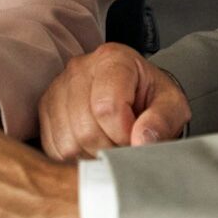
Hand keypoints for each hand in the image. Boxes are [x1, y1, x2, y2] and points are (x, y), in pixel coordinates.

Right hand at [39, 42, 190, 159]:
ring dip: (92, 156)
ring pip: (67, 142)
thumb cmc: (151, 98)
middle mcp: (79, 69)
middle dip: (109, 149)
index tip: (136, 139)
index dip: (123, 135)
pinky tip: (92, 147)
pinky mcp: (45, 109)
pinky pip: (53, 147)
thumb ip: (162, 120)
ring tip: (109, 145)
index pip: (106, 107)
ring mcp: (58, 88)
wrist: (134, 93)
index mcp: (113, 60)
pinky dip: (75, 157)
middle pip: (85, 128)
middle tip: (125, 147)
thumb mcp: (171, 105)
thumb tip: (141, 142)